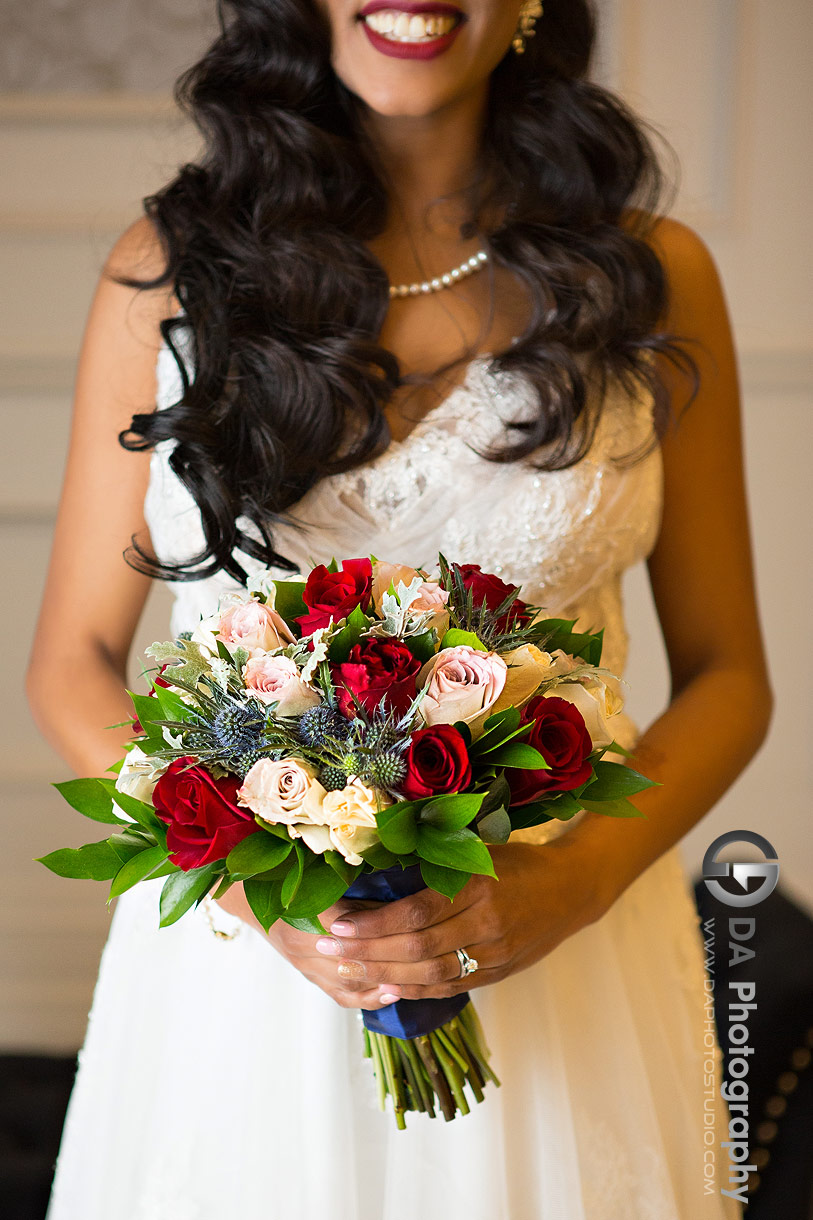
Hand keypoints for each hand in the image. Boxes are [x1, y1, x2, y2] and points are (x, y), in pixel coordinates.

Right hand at [213, 883, 399, 1010]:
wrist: (253, 898)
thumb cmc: (289, 876)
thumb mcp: (318, 875)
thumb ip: (355, 891)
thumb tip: (399, 899)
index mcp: (304, 909)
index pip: (349, 923)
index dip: (381, 924)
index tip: (414, 921)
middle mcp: (302, 941)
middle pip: (353, 956)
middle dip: (389, 956)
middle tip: (425, 953)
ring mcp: (305, 963)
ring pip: (349, 979)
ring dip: (382, 978)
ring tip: (415, 977)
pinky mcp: (308, 976)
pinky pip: (341, 995)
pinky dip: (368, 996)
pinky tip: (393, 992)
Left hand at [311, 837, 609, 1000]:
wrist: (571, 889)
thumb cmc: (517, 862)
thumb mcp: (478, 851)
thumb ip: (435, 864)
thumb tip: (374, 870)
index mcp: (479, 887)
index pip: (416, 912)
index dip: (375, 923)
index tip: (339, 923)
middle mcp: (487, 925)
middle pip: (417, 949)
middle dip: (367, 951)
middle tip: (328, 948)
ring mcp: (494, 955)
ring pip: (430, 975)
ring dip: (384, 974)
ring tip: (347, 969)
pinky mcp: (497, 974)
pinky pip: (448, 988)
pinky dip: (414, 990)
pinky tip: (385, 986)